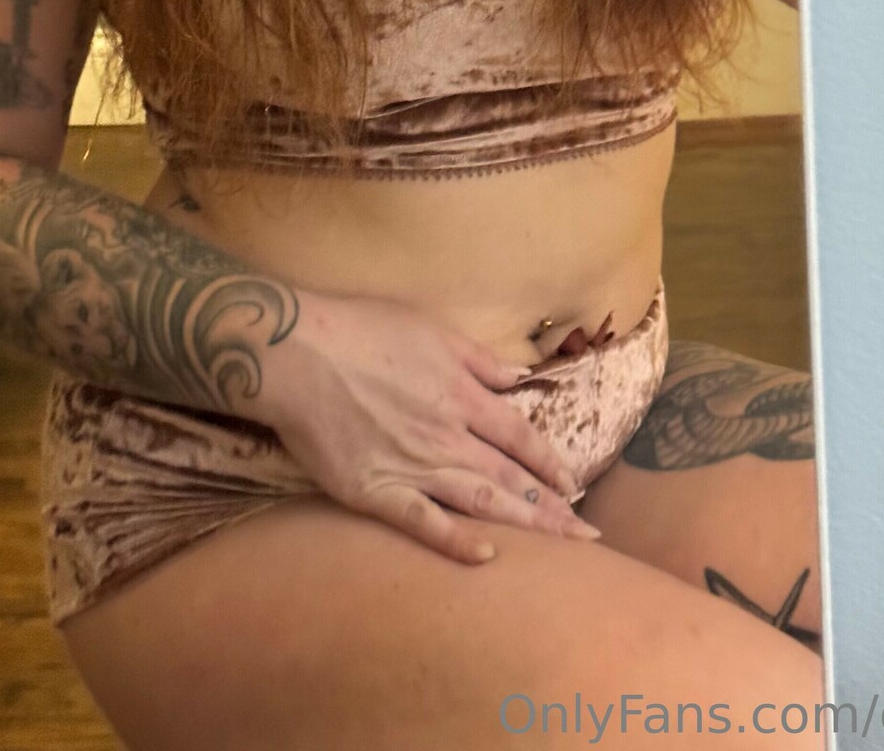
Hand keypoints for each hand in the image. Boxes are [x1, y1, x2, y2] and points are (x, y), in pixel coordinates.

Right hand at [265, 287, 601, 564]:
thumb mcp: (432, 328)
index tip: (575, 483)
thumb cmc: (363, 330)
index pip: (521, 435)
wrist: (299, 353)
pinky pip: (423, 522)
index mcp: (462, 393)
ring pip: (480, 500)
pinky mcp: (376, 490)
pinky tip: (487, 555)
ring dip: (524, 524)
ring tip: (558, 546)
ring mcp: (413, 464)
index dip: (550, 461)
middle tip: (585, 536)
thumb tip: (519, 378)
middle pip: (511, 475)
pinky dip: (456, 541)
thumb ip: (479, 358)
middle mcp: (446, 433)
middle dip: (552, 505)